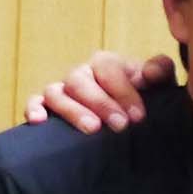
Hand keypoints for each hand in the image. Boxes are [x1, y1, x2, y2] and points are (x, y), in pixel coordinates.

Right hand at [21, 50, 173, 130]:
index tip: (138, 116)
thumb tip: (149, 72)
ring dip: (73, 110)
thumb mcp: (158, 85)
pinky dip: (34, 108)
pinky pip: (34, 102)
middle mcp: (81, 74)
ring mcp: (62, 90)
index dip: (122, 90)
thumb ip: (159, 72)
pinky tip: (40, 122)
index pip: (107, 67)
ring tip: (92, 129)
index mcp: (106, 64)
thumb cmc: (143, 100)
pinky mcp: (47, 106)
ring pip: (56, 92)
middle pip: (80, 80)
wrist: (129, 119)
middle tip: (120, 126)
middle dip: (101, 103)